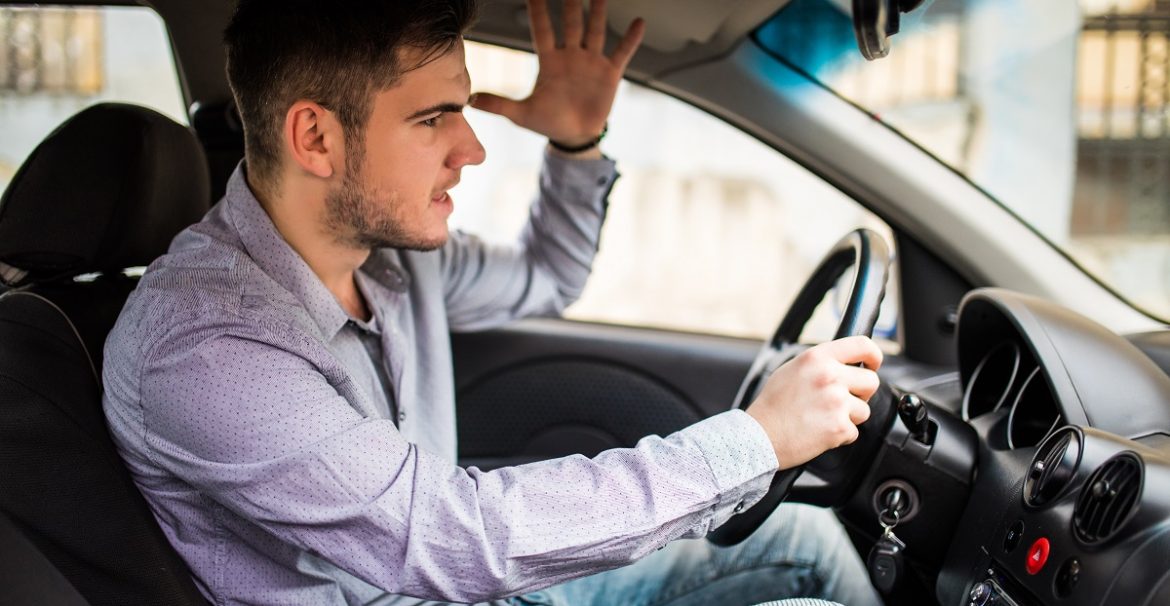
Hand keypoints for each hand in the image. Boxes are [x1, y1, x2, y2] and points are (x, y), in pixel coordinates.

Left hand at [470, 0, 644, 145]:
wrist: (573, 137)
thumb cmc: (547, 122)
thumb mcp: (522, 114)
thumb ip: (500, 104)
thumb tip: (470, 100)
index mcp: (549, 62)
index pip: (542, 29)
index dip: (538, 9)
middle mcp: (570, 56)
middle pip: (571, 23)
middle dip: (571, 3)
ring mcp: (591, 62)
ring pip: (595, 30)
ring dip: (598, 12)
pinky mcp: (609, 74)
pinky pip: (621, 53)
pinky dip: (630, 40)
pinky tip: (638, 23)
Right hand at [745, 336, 883, 469]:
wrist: (760, 435)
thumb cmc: (772, 405)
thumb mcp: (792, 368)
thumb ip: (820, 363)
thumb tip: (845, 364)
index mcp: (818, 358)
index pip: (863, 346)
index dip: (874, 356)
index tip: (872, 364)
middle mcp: (830, 376)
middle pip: (870, 381)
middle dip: (861, 392)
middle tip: (842, 399)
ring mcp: (837, 402)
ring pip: (864, 409)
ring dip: (849, 416)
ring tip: (823, 417)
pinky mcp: (839, 427)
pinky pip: (853, 431)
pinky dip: (840, 434)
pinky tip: (820, 431)